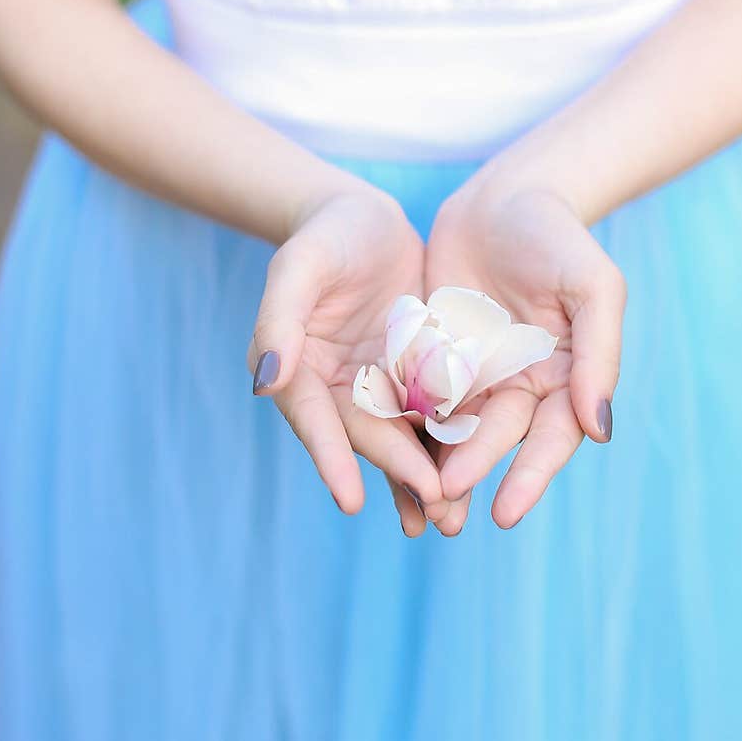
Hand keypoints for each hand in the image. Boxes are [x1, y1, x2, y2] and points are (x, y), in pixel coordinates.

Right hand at [247, 182, 449, 535]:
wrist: (365, 220)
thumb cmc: (324, 236)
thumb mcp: (298, 266)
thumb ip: (280, 319)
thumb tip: (267, 380)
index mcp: (297, 370)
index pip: (314, 420)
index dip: (331, 459)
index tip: (349, 500)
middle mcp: (335, 389)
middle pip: (367, 435)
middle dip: (399, 473)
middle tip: (435, 510)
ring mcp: (377, 386)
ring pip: (402, 437)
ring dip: (425, 478)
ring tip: (453, 520)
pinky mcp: (415, 377)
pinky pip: (433, 415)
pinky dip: (449, 447)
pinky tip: (474, 479)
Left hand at [424, 175, 625, 530]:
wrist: (504, 196)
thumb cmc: (559, 237)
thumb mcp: (594, 287)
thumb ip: (599, 355)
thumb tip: (599, 429)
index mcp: (563, 379)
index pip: (550, 438)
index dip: (530, 475)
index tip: (506, 511)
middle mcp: (518, 385)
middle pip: (495, 438)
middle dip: (471, 470)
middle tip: (442, 499)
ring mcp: (473, 373)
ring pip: (453, 427)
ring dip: (435, 463)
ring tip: (413, 500)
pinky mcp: (432, 355)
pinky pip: (415, 393)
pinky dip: (402, 420)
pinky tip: (378, 445)